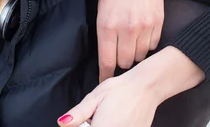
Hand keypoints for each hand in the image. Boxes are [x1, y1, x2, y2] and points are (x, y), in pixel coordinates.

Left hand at [58, 47, 204, 126]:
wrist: (147, 86)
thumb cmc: (119, 89)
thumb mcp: (94, 98)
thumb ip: (78, 114)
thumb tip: (62, 123)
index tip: (86, 121)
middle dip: (93, 126)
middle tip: (94, 117)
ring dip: (104, 126)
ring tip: (106, 117)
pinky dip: (116, 126)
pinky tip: (116, 119)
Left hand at [97, 0, 164, 81]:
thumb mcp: (101, 6)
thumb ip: (105, 30)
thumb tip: (108, 51)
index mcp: (107, 25)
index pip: (107, 61)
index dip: (105, 74)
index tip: (105, 81)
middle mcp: (126, 29)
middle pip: (125, 62)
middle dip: (120, 61)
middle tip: (118, 55)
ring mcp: (145, 26)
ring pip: (140, 55)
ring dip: (135, 53)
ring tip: (130, 41)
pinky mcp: (158, 22)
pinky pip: (153, 44)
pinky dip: (147, 43)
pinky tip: (142, 33)